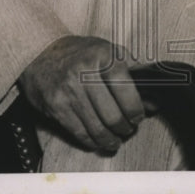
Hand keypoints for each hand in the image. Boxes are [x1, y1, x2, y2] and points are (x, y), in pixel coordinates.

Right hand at [18, 35, 144, 153]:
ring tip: (116, 139)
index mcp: (104, 55)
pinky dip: (92, 141)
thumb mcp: (109, 52)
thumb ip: (133, 75)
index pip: (127, 90)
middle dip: (124, 128)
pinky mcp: (56, 105)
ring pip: (97, 127)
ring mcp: (69, 90)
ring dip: (110, 139)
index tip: (138, 117)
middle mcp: (85, 72)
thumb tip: (153, 104)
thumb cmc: (82, 53)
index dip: (136, 110)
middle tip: (128, 129)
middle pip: (113, 114)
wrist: (41, 52)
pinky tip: (98, 141)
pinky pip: (79, 132)